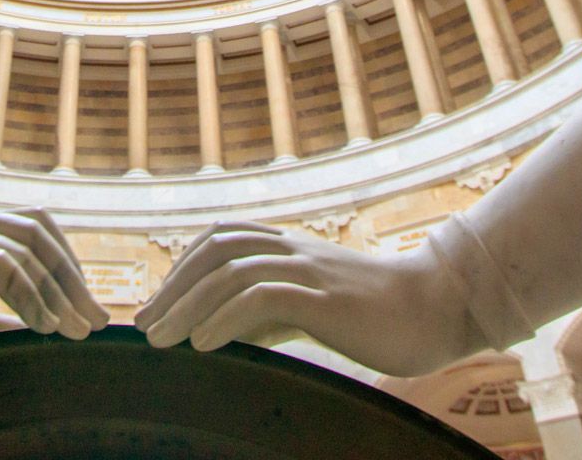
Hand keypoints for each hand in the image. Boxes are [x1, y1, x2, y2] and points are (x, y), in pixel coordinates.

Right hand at [0, 208, 110, 370]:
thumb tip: (34, 327)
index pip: (39, 230)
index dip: (69, 265)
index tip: (87, 309)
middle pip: (43, 234)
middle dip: (75, 279)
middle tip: (96, 323)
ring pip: (31, 250)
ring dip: (61, 294)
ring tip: (76, 333)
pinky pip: (7, 266)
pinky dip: (32, 296)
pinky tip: (43, 329)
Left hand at [135, 222, 475, 376]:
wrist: (439, 309)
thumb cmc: (379, 316)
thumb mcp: (314, 309)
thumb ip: (273, 312)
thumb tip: (225, 330)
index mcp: (290, 248)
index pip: (220, 240)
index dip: (182, 268)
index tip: (158, 305)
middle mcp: (293, 249)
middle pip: (214, 250)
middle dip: (172, 287)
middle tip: (143, 325)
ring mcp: (308, 269)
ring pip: (230, 272)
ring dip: (187, 305)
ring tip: (160, 339)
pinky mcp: (324, 297)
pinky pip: (263, 297)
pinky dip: (225, 317)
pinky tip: (203, 343)